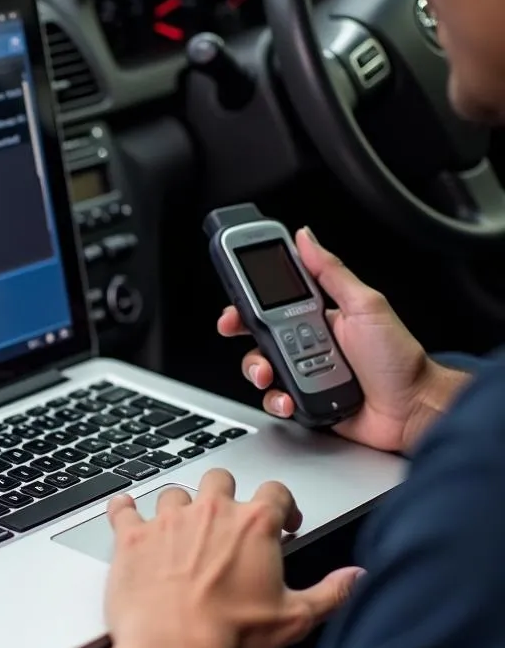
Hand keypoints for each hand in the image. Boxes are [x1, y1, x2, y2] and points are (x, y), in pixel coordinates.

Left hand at [104, 469, 363, 647]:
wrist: (173, 647)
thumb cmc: (232, 634)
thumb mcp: (294, 618)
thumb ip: (331, 593)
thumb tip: (357, 578)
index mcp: (253, 524)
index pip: (275, 492)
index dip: (282, 505)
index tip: (282, 521)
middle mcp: (209, 512)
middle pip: (220, 480)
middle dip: (226, 496)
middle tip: (228, 522)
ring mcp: (167, 521)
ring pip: (175, 494)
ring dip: (179, 508)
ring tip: (181, 531)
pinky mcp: (132, 537)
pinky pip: (124, 509)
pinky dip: (124, 509)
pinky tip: (126, 512)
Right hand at [218, 227, 463, 451]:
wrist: (413, 410)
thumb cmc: (399, 359)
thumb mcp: (366, 305)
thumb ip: (332, 271)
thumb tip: (307, 237)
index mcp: (316, 316)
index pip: (271, 303)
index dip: (247, 302)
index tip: (233, 303)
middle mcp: (306, 344)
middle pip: (256, 336)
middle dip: (243, 336)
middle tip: (242, 334)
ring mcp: (303, 374)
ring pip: (260, 368)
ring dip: (258, 370)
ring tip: (272, 373)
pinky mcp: (304, 402)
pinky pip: (274, 400)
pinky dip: (276, 400)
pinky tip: (289, 397)